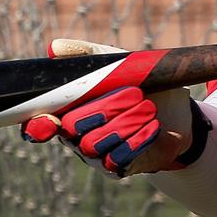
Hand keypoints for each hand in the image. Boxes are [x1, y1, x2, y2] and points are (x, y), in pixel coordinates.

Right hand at [20, 39, 203, 177]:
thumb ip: (88, 54)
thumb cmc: (141, 84)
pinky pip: (116, 159)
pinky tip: (153, 126)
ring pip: (93, 144)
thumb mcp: (118, 63)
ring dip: (125, 123)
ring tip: (148, 107)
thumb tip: (54, 48)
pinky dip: (137, 140)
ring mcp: (95, 154)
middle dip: (105, 108)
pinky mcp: (116, 168)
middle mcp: (76, 134)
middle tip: (135, 94)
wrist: (179, 112)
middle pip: (72, 127)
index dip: (38, 124)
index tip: (48, 121)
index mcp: (69, 108)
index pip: (39, 122)